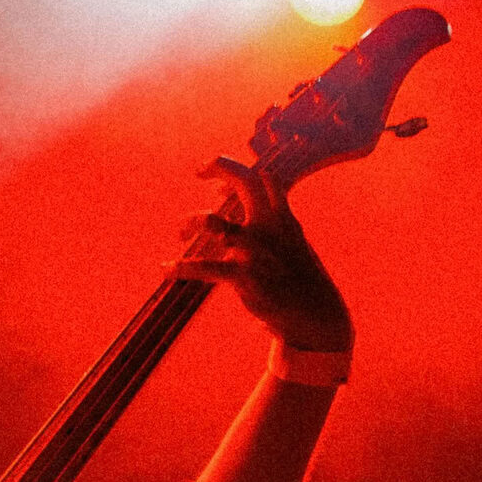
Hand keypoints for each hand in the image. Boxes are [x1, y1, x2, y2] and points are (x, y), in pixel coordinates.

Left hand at [172, 158, 352, 352]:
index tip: (217, 190)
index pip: (264, 180)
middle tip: (200, 169)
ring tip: (180, 233)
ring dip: (192, 221)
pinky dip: (182, 267)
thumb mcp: (288, 242)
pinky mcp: (245, 276)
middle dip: (223, 166)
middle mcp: (270, 227)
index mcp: (283, 218)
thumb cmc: (295, 276)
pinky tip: (165, 268)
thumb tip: (228, 213)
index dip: (238, 174)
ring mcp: (257, 250)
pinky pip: (206, 267)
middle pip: (248, 181)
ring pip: (215, 222)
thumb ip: (266, 222)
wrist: (316, 315)